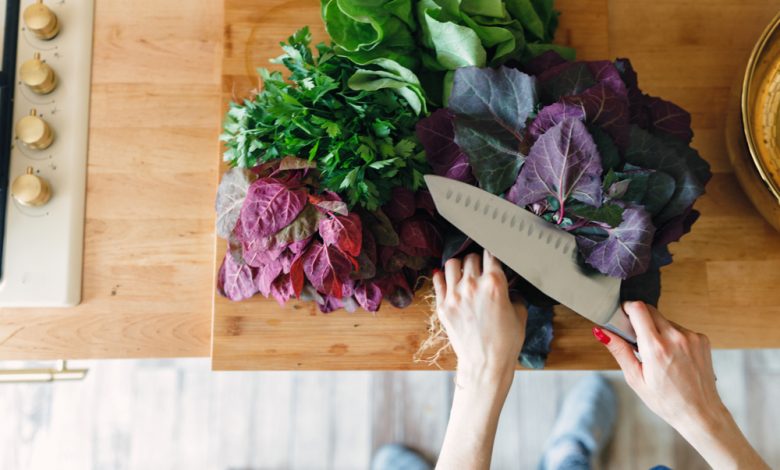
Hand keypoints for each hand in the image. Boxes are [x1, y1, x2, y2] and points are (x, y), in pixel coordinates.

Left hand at [432, 251, 526, 385]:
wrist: (485, 364)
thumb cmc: (506, 342)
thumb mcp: (520, 314)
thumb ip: (514, 294)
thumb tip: (509, 287)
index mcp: (494, 284)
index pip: (491, 254)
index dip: (493, 253)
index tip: (493, 255)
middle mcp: (472, 285)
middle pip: (471, 257)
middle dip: (477, 260)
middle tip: (480, 268)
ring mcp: (454, 295)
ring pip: (452, 264)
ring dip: (459, 265)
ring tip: (463, 272)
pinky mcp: (442, 306)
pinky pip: (438, 281)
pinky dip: (442, 276)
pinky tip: (447, 278)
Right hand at [595, 301, 720, 428]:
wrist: (700, 412)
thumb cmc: (667, 401)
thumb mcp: (636, 379)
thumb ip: (619, 351)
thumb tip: (602, 332)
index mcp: (656, 348)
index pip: (638, 309)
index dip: (627, 308)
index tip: (623, 316)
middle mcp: (676, 338)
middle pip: (651, 310)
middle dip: (640, 319)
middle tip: (638, 340)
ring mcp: (692, 337)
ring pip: (665, 320)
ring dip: (657, 329)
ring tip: (658, 354)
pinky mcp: (702, 339)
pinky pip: (680, 328)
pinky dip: (673, 336)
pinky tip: (673, 356)